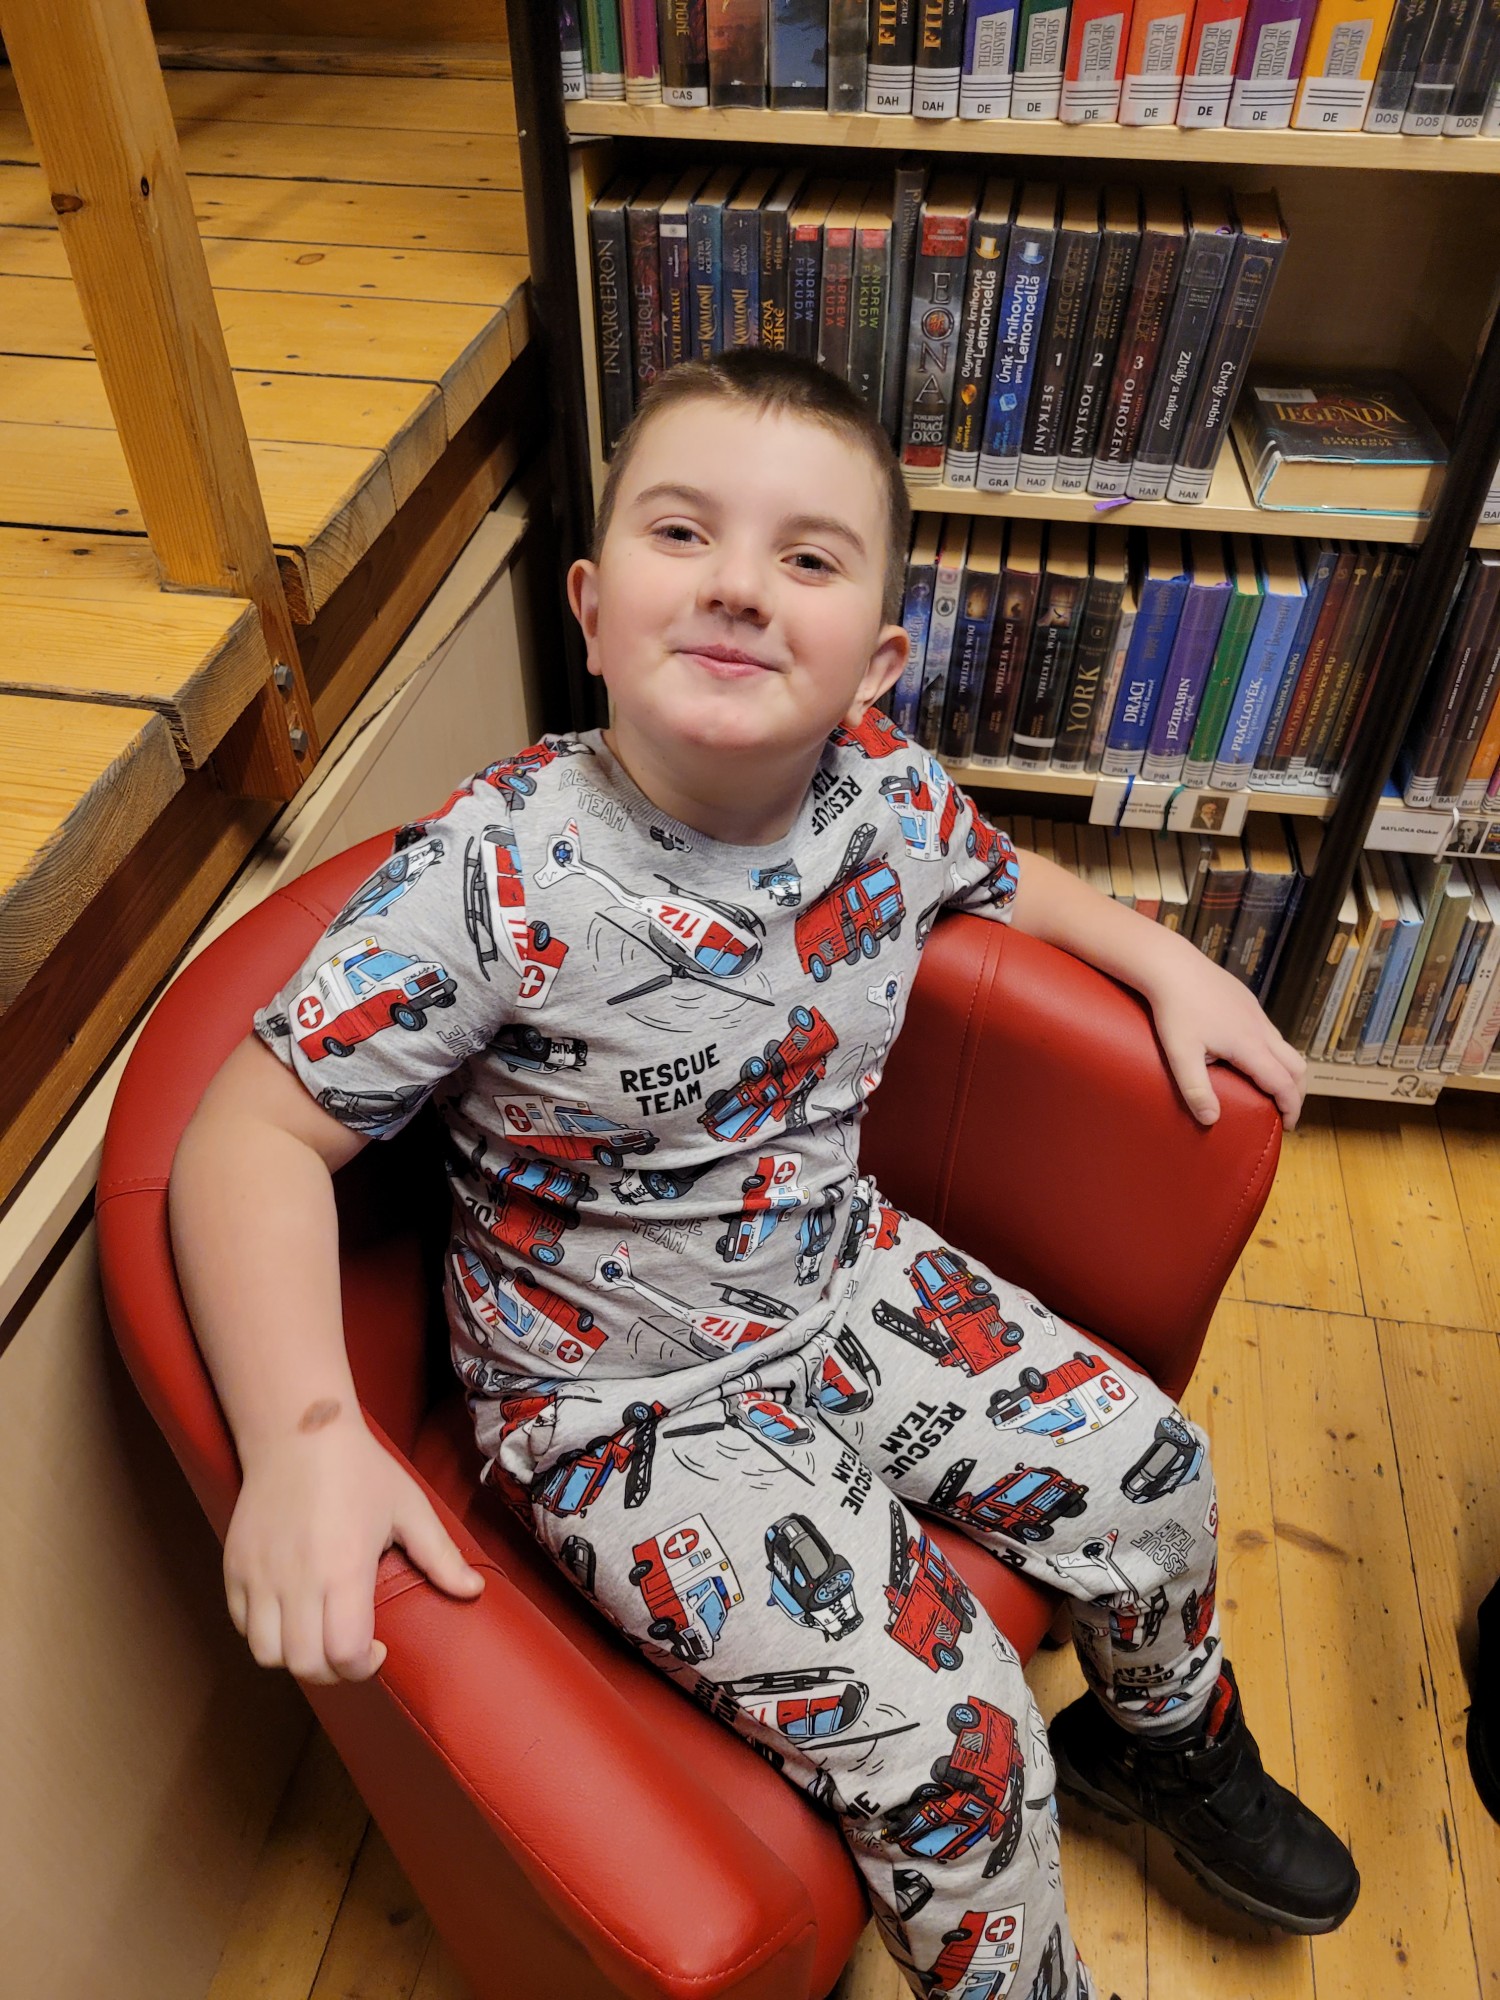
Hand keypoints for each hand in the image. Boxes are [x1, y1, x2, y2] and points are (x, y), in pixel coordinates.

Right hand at [223, 1413, 484, 1684]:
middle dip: (333, 1671)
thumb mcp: (409, 1507)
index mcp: (343, 1569)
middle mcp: (297, 1579)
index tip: (379, 1651)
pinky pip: (241, 1624)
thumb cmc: (360, 1469)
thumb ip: (440, 1556)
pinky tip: (290, 1612)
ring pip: (266, 1653)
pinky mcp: (234, 1566)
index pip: (343, 1654)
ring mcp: (260, 1574)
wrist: (299, 1431)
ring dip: (294, 1656)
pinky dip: (264, 1632)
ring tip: (318, 1633)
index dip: (363, 1668)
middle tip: (351, 1649)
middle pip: (304, 1665)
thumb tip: (474, 1591)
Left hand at [1143, 943, 1306, 1130]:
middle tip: (1285, 1111)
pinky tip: (1252, 1057)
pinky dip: (1274, 1052)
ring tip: (1271, 1088)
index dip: (1291, 1107)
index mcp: (1249, 1045)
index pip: (1283, 1083)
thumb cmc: (1174, 1009)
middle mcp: (1260, 1029)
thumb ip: (1196, 1089)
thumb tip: (1211, 1120)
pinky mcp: (1246, 1001)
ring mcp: (1255, 1012)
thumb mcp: (1180, 1054)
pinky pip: (1271, 1032)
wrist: (1171, 965)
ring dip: (1286, 1071)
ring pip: (1285, 1047)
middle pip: (1296, 1065)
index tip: (1288, 1126)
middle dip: (1296, 1092)